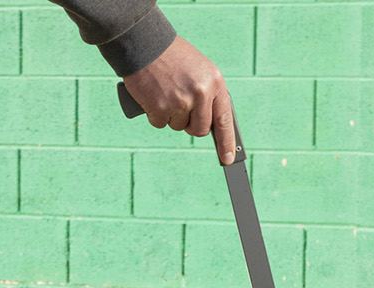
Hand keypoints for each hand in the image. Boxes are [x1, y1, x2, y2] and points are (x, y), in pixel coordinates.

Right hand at [122, 37, 236, 163]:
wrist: (145, 44)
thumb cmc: (173, 57)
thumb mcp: (200, 70)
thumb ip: (208, 94)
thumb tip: (212, 124)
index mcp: (214, 82)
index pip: (224, 119)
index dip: (227, 142)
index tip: (227, 158)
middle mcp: (200, 94)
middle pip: (200, 129)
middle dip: (191, 125)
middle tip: (182, 109)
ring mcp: (180, 102)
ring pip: (179, 127)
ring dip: (171, 116)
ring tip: (166, 92)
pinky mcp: (160, 108)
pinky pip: (160, 123)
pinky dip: (155, 114)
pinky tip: (154, 96)